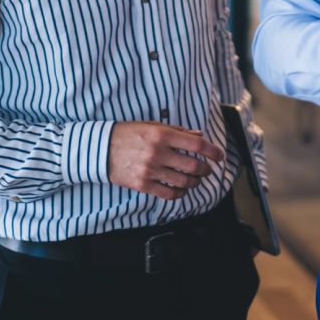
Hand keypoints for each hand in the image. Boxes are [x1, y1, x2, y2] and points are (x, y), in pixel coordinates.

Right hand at [107, 122, 224, 200]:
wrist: (100, 149)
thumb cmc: (128, 134)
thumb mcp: (152, 125)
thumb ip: (177, 131)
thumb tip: (198, 136)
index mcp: (161, 134)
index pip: (196, 144)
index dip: (212, 151)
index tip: (219, 155)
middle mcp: (157, 152)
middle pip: (193, 165)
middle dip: (205, 169)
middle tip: (207, 169)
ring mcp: (150, 170)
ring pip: (183, 181)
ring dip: (195, 182)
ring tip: (196, 180)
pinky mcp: (143, 185)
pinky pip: (168, 193)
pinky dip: (180, 193)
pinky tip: (182, 190)